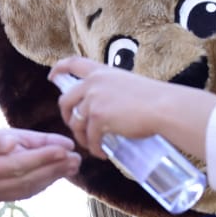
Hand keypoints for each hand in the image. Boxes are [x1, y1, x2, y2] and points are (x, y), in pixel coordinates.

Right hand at [0, 124, 78, 203]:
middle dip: (54, 168)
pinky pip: (22, 192)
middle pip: (27, 178)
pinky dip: (41, 185)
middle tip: (76, 157)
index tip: (63, 148)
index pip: (17, 164)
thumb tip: (13, 143)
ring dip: (52, 177)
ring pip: (27, 188)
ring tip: (72, 165)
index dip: (43, 157)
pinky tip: (55, 175)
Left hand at [49, 57, 215, 162]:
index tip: (52, 76)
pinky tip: (102, 153)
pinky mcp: (98, 118)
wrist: (163, 107)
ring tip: (93, 145)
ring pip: (76, 123)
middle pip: (66, 100)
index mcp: (102, 72)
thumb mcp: (128, 84)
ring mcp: (93, 100)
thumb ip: (112, 90)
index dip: (59, 68)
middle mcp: (93, 84)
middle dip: (66, 116)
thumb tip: (106, 107)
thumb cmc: (154, 98)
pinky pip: (90, 138)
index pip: (73, 63)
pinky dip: (94, 148)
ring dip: (83, 137)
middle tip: (74, 126)